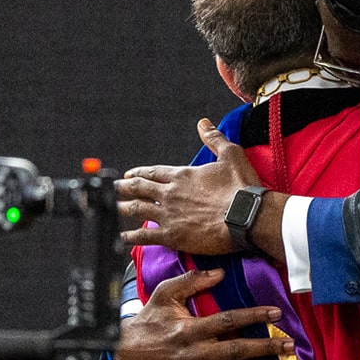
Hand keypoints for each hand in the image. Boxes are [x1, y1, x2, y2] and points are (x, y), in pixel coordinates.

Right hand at [113, 267, 294, 359]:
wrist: (128, 352)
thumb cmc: (150, 320)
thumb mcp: (164, 294)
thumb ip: (191, 281)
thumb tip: (220, 272)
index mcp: (189, 330)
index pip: (228, 321)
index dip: (254, 316)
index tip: (276, 313)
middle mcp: (194, 354)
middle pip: (237, 351)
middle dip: (267, 348)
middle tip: (290, 346)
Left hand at [118, 120, 263, 256]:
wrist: (246, 216)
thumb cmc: (242, 187)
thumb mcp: (230, 155)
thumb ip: (214, 139)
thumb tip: (204, 123)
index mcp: (182, 175)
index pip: (154, 172)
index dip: (140, 173)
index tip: (129, 174)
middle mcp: (170, 193)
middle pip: (140, 188)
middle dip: (124, 187)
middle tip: (114, 188)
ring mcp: (169, 215)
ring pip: (138, 209)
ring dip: (123, 207)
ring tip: (113, 208)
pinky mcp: (173, 236)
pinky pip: (146, 236)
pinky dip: (132, 236)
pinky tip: (123, 237)